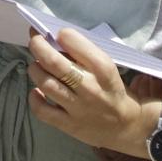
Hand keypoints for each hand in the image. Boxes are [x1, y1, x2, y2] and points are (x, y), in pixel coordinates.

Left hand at [27, 29, 157, 155]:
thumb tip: (57, 39)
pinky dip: (33, 98)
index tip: (57, 33)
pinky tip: (36, 91)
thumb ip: (87, 55)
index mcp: (104, 70)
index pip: (76, 44)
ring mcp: (78, 108)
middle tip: (35, 40)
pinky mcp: (68, 125)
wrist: (128, 127)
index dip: (62, 34)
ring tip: (36, 65)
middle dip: (38, 45)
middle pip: (54, 62)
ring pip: (45, 83)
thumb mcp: (109, 68)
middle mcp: (90, 88)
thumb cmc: (114, 91)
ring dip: (35, 69)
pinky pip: (42, 111)